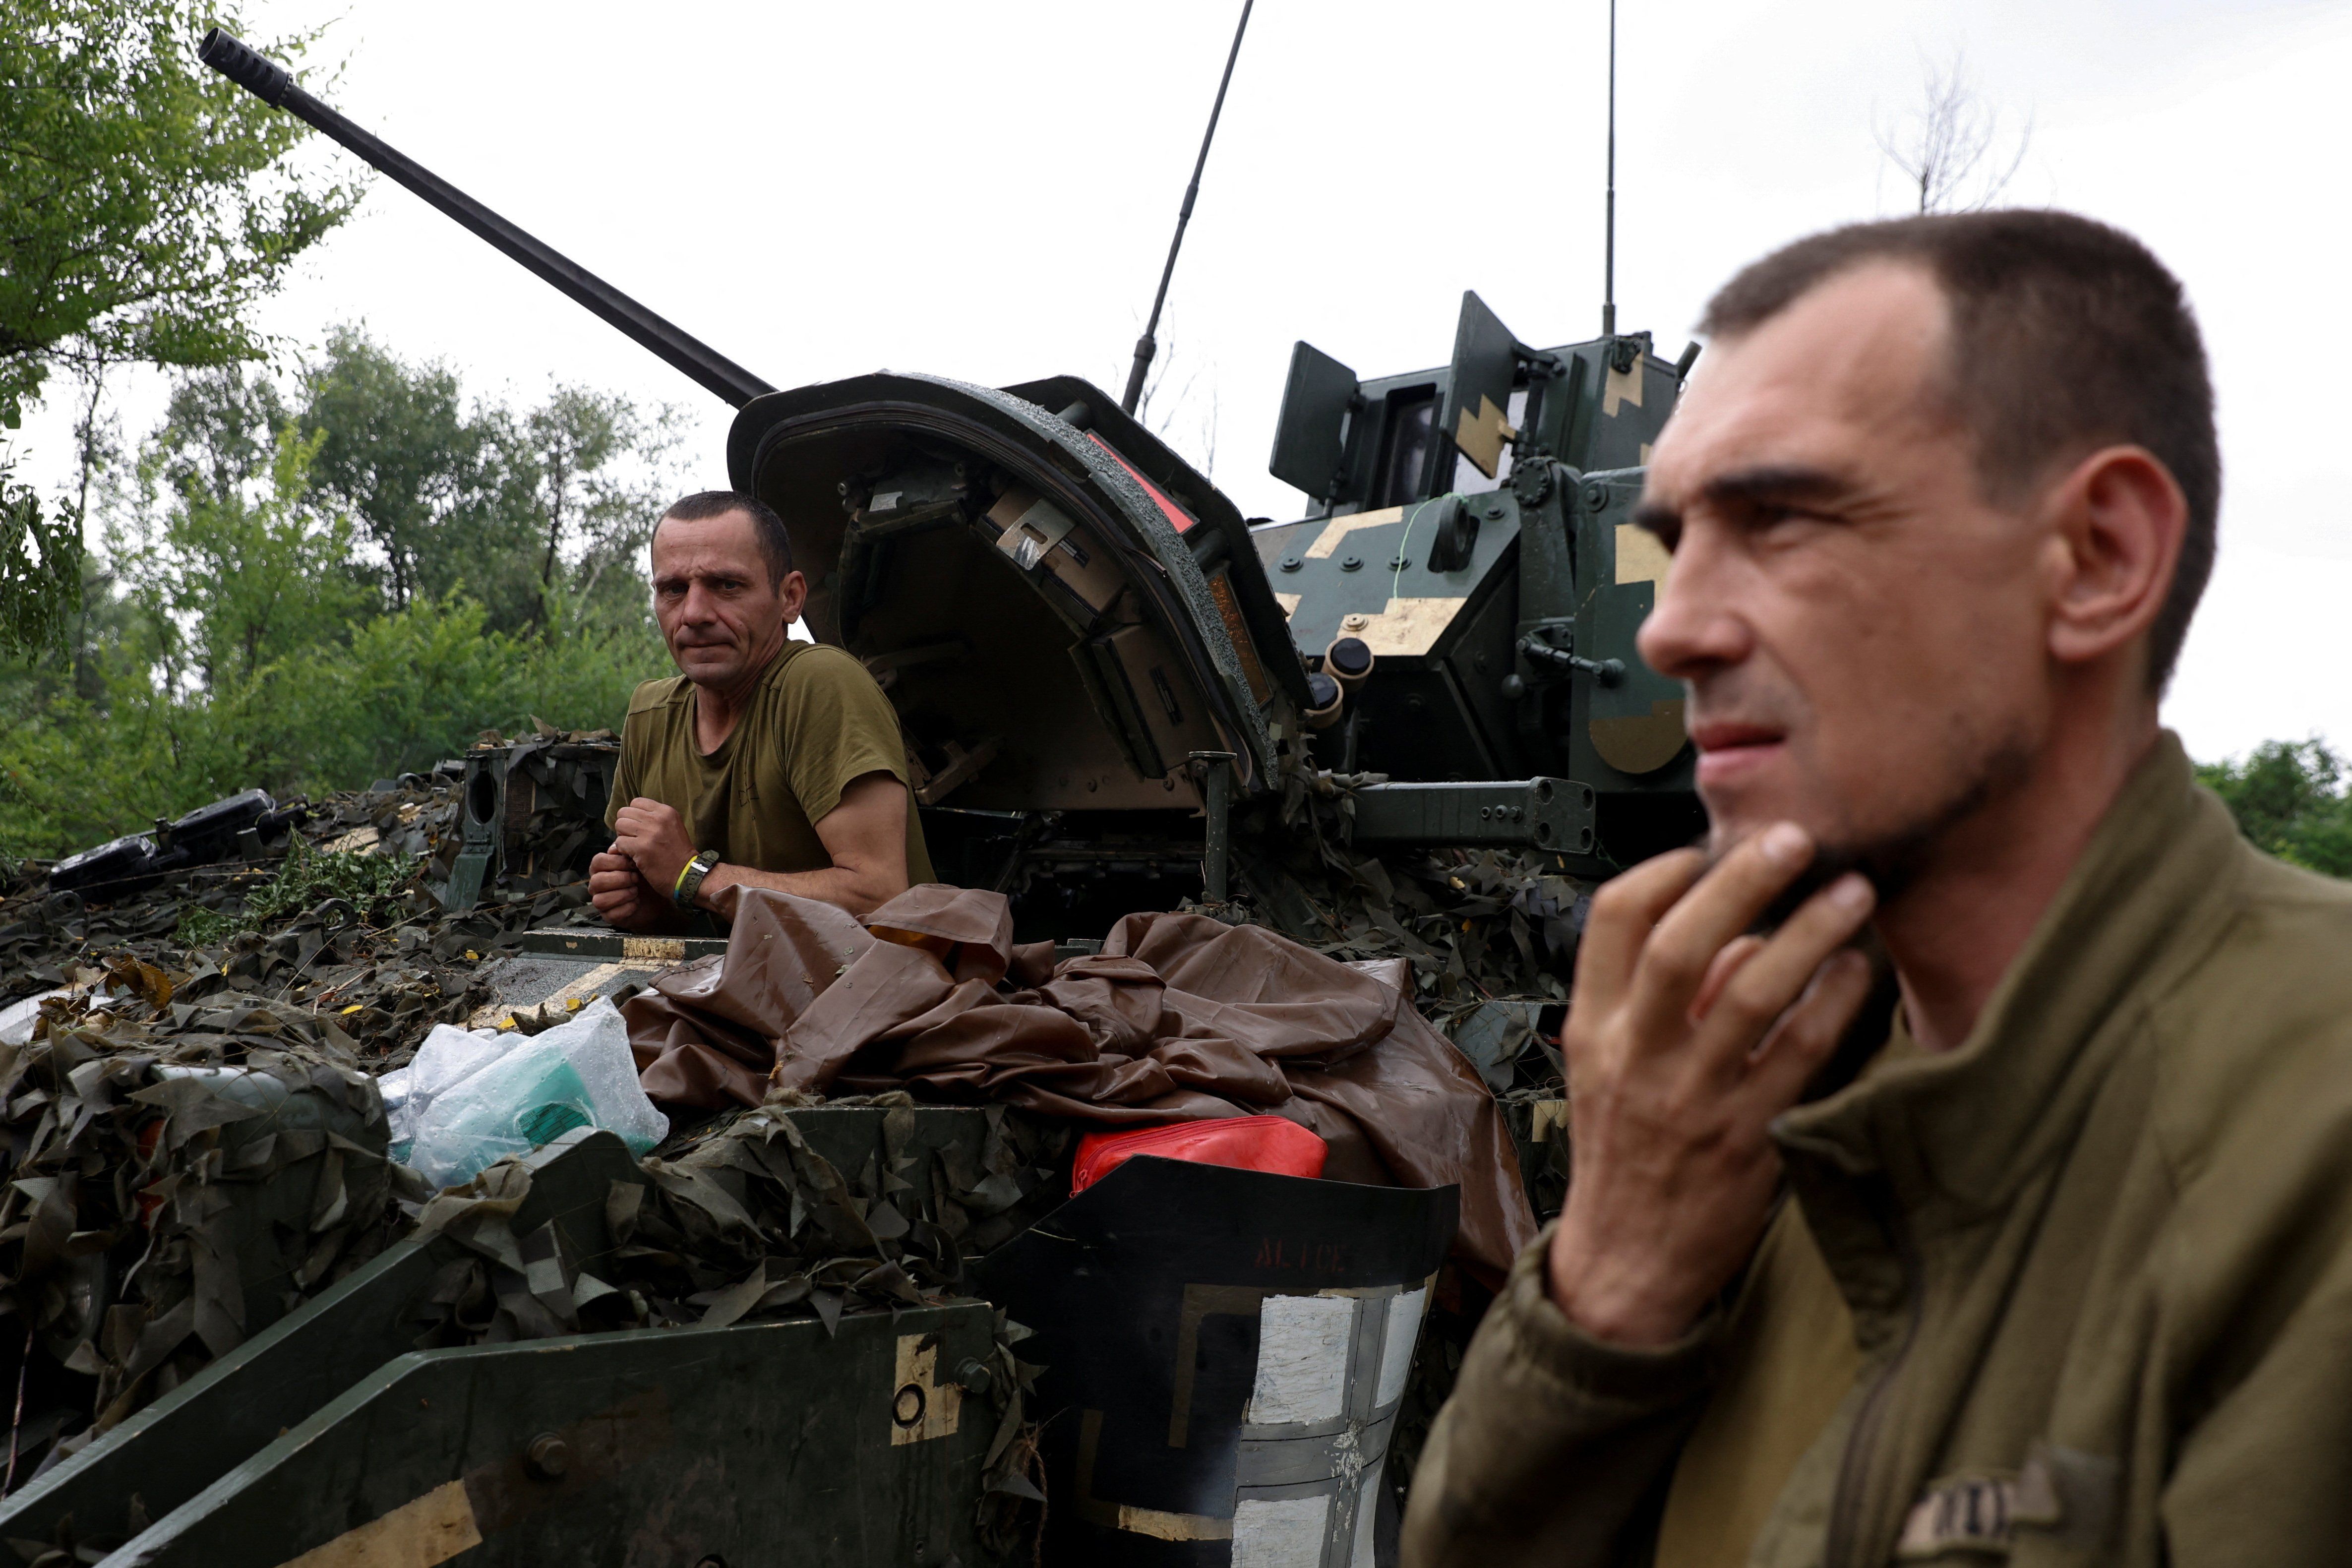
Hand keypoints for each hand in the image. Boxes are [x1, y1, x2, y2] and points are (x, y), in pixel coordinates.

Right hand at [589, 847, 664, 931]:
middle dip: (620, 879)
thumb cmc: (645, 876)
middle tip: (636, 878)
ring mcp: (601, 902)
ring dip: (622, 895)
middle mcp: (597, 885)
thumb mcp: (639, 861)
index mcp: (601, 868)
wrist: (657, 898)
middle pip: (597, 881)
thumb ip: (627, 852)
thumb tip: (618, 846)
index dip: (615, 862)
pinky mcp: (609, 916)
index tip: (633, 863)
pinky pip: (611, 914)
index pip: (598, 861)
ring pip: (600, 900)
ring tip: (636, 891)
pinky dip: (627, 908)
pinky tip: (636, 902)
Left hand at [611, 798, 695, 902]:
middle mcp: (658, 819)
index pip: (636, 802)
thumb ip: (653, 819)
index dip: (633, 815)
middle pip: (624, 812)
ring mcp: (649, 833)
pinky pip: (619, 842)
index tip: (639, 827)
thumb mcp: (672, 827)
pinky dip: (623, 851)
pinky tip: (633, 856)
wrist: (687, 874)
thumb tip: (627, 818)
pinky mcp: (641, 848)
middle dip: (625, 826)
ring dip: (623, 837)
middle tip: (633, 838)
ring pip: (619, 825)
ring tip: (633, 847)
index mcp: (666, 811)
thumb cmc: (678, 853)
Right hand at [1546, 823, 1876, 1345]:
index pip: (1612, 923)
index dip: (1662, 871)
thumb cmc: (1626, 1156)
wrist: (1629, 1260)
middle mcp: (1637, 1057)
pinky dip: (1835, 1003)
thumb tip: (1738, 934)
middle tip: (1793, 840)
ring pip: (1751, 992)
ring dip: (1808, 932)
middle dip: (1741, 881)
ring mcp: (1692, 1099)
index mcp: (1595, 1030)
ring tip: (1852, 893)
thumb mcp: (1610, 1070)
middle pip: (1681, 945)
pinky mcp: (1748, 1137)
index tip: (1705, 850)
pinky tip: (1858, 974)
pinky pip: (1801, 1054)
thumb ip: (1660, 1000)